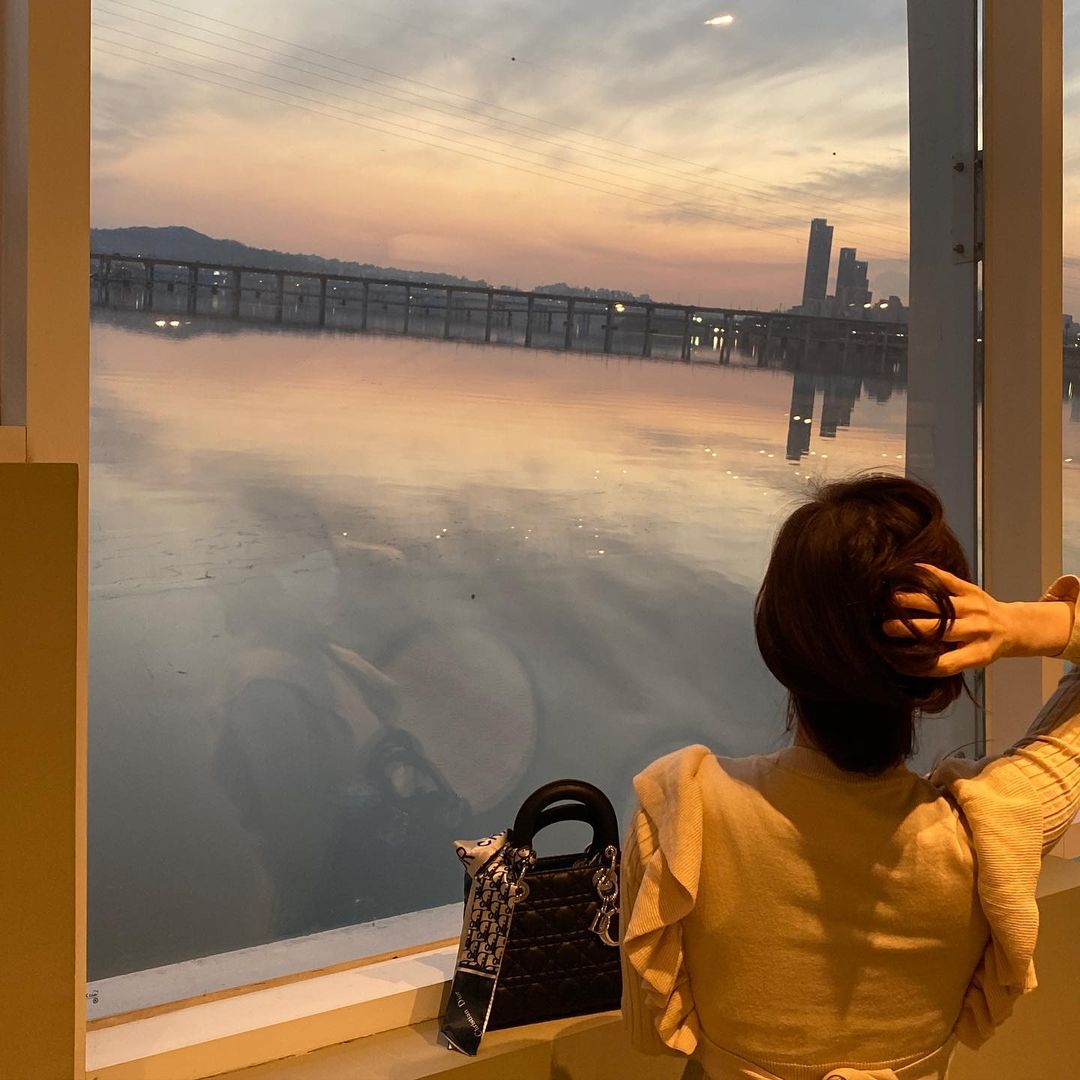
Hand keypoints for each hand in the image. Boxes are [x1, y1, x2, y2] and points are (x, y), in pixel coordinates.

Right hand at [883, 564, 1011, 675]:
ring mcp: (975, 607)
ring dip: (913, 600)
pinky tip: (911, 571)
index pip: (947, 663)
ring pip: (939, 603)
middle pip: (938, 630)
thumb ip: (949, 659)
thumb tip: (911, 660)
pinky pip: (948, 580)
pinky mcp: (972, 590)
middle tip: (885, 627)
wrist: (1013, 626)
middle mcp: (977, 630)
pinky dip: (929, 575)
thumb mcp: (974, 660)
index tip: (900, 662)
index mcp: (978, 653)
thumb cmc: (986, 647)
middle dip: (909, 629)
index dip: (922, 666)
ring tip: (892, 600)